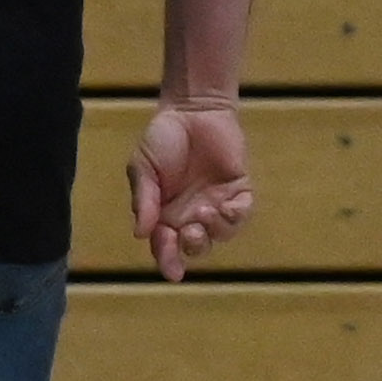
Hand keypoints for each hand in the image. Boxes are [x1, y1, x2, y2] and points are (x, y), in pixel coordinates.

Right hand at [127, 102, 250, 280]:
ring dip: (213, 231)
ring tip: (205, 212)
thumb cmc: (163, 138)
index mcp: (164, 214)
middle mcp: (191, 215)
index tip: (172, 272)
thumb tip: (140, 234)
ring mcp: (216, 203)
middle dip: (192, 247)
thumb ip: (144, 199)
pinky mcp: (237, 190)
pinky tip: (225, 208)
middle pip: (194, 247)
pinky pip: (241, 213)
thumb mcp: (143, 167)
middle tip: (188, 232)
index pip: (165, 245)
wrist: (192, 109)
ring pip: (221, 235)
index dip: (168, 260)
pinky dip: (235, 217)